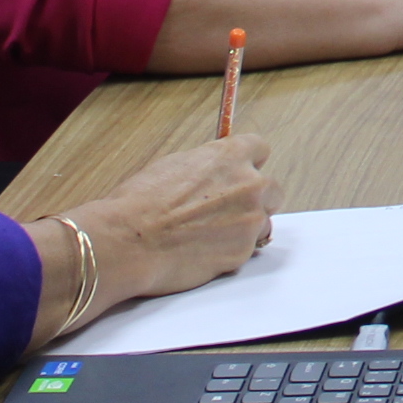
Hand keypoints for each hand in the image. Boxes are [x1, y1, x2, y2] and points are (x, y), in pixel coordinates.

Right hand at [65, 129, 281, 321]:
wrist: (130, 241)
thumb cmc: (141, 202)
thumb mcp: (175, 165)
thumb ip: (208, 167)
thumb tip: (215, 172)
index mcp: (231, 156)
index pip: (260, 149)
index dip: (248, 163)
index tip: (241, 172)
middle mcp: (249, 185)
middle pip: (272, 189)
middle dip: (254, 199)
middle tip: (226, 210)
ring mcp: (250, 221)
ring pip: (262, 222)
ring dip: (244, 227)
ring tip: (209, 234)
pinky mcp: (242, 253)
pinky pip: (246, 250)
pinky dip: (229, 251)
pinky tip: (202, 251)